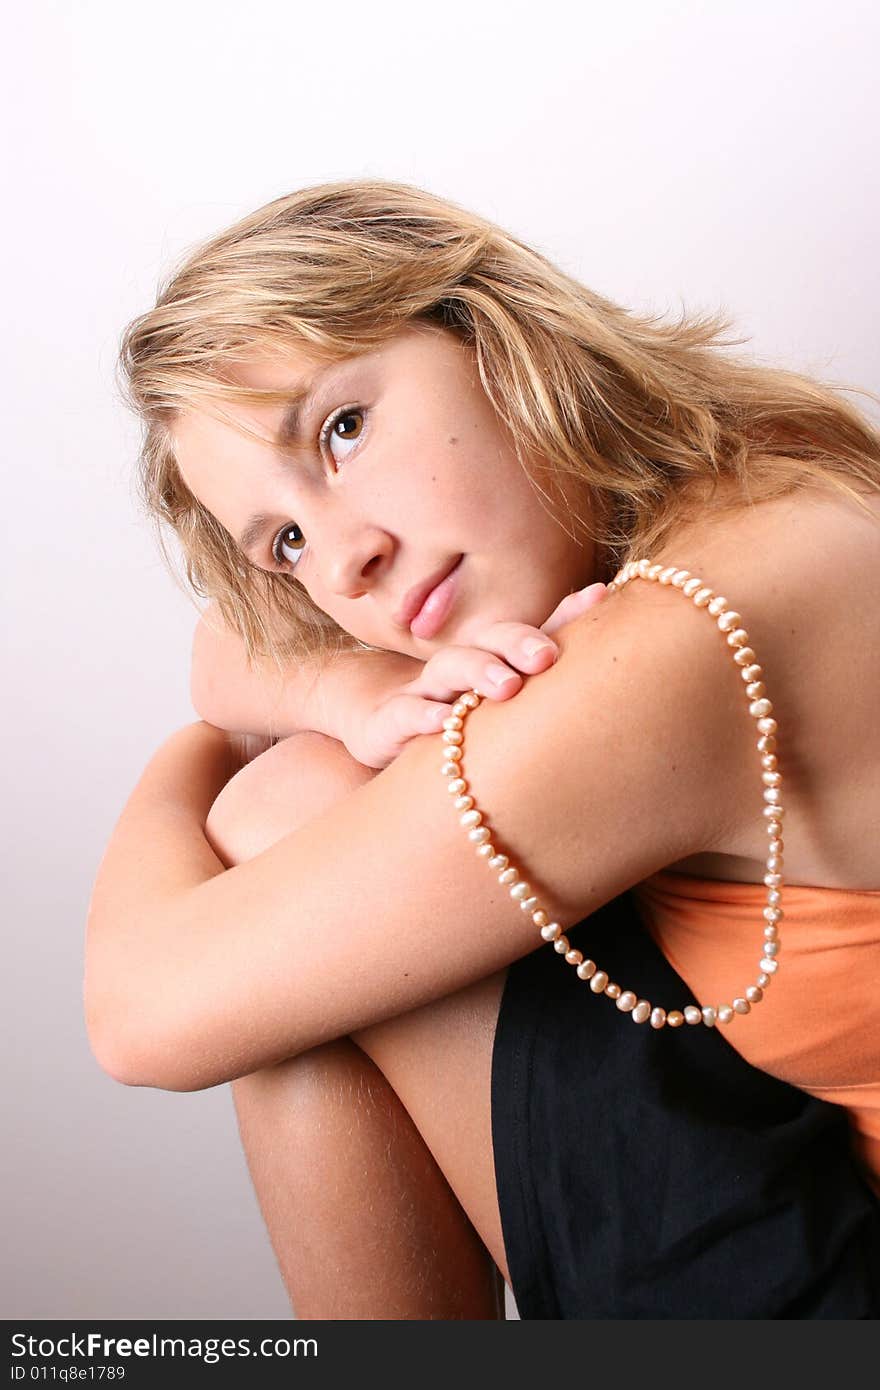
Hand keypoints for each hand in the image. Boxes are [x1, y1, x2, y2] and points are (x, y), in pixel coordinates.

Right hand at [340, 582, 608, 768]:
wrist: (374, 730)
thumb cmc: (450, 716)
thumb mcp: (494, 703)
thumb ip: (540, 675)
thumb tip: (606, 641)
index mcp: (489, 661)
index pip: (530, 631)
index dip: (563, 614)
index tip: (599, 597)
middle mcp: (458, 669)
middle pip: (488, 641)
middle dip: (518, 642)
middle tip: (546, 656)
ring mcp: (421, 693)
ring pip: (448, 670)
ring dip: (478, 672)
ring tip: (508, 685)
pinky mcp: (388, 725)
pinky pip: (405, 716)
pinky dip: (423, 716)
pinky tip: (444, 720)